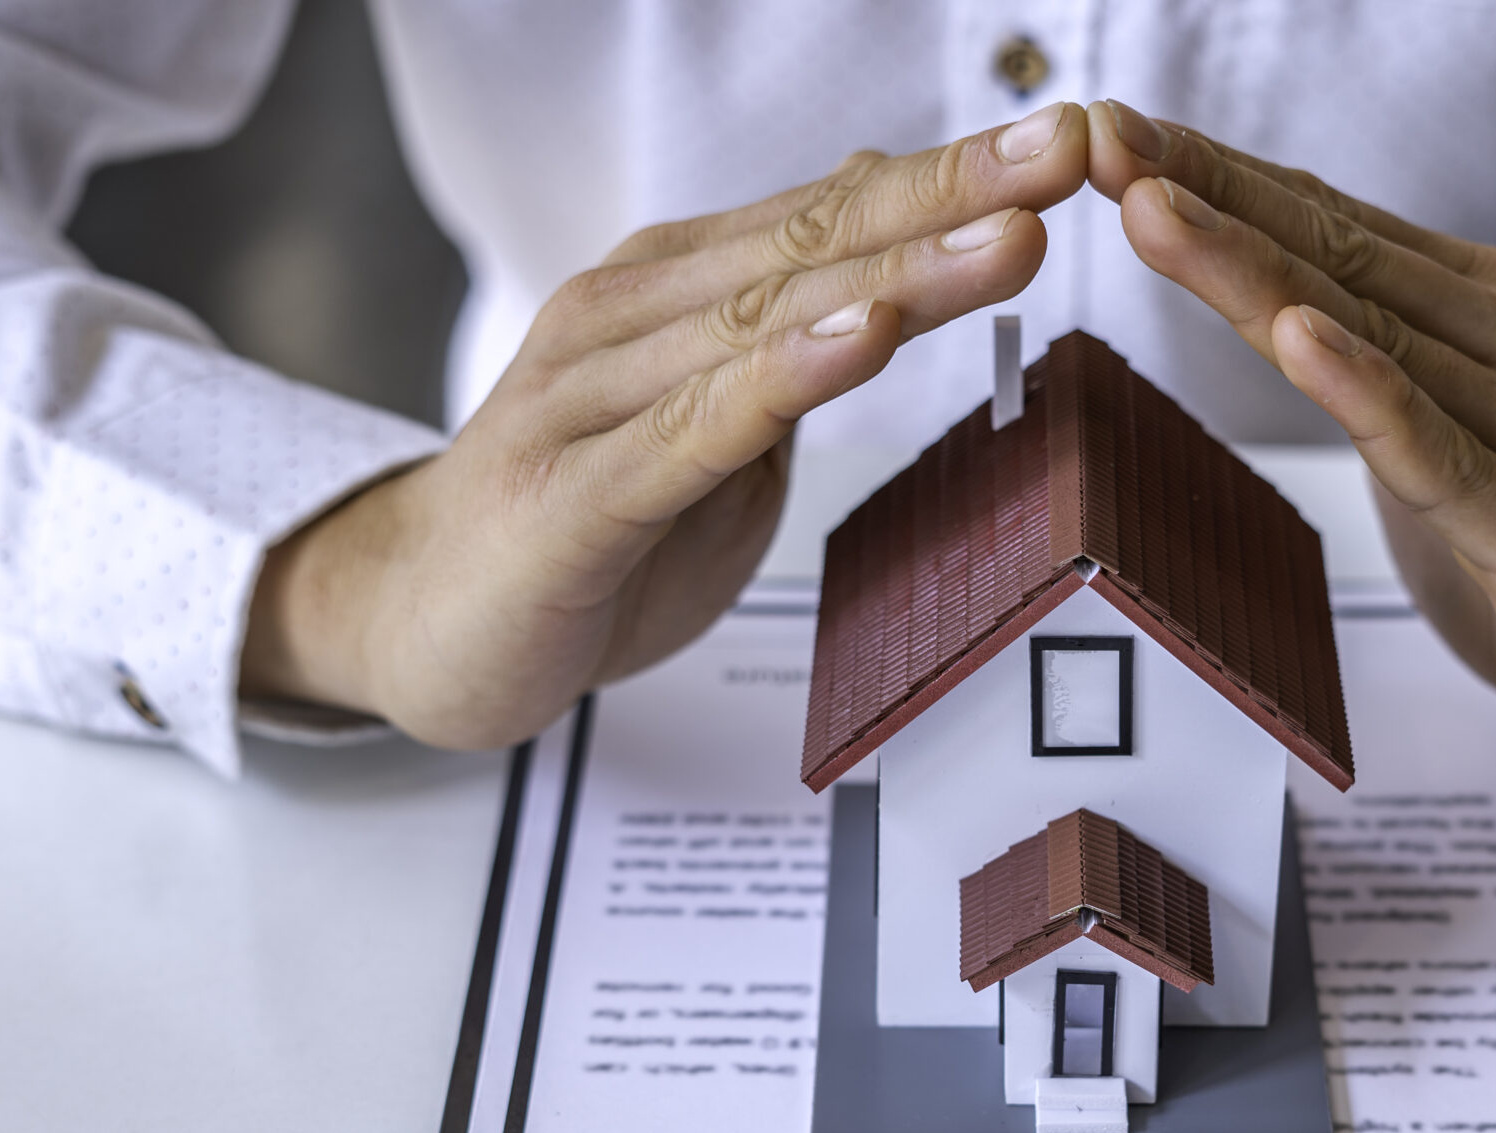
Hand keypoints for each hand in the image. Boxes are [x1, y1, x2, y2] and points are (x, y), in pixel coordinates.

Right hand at [241, 105, 1089, 748]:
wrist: (418, 627)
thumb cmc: (583, 534)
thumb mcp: (711, 436)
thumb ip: (788, 354)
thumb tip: (884, 264)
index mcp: (676, 293)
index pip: (833, 216)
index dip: (955, 176)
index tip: (1076, 141)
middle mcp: (631, 316)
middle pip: (815, 243)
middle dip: (952, 193)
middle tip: (1071, 149)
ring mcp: (593, 398)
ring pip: (769, 323)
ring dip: (898, 274)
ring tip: (1009, 236)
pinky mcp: (572, 495)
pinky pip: (694, 428)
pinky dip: (785, 380)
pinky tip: (865, 340)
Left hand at [1083, 102, 1495, 780]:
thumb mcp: (1447, 439)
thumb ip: (1375, 369)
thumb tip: (1267, 300)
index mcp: (1484, 312)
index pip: (1329, 227)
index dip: (1216, 177)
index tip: (1110, 133)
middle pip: (1337, 259)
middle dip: (1208, 195)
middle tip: (1101, 139)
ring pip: (1373, 339)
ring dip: (1252, 271)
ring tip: (1152, 211)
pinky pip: (1442, 456)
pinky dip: (1367, 395)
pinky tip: (1297, 340)